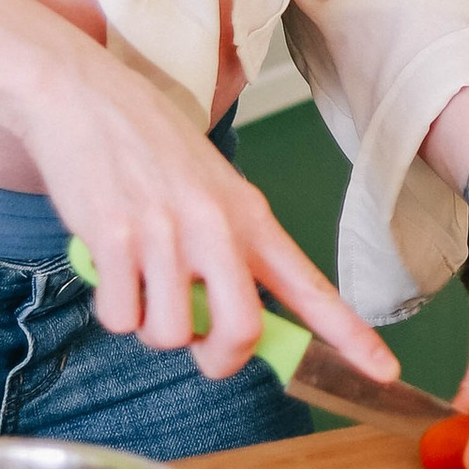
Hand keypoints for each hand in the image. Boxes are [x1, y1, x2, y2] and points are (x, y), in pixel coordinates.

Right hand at [19, 31, 397, 389]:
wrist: (84, 96)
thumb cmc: (148, 146)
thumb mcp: (212, 189)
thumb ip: (231, 253)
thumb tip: (227, 327)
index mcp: (251, 217)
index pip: (311, 288)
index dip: (351, 337)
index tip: (384, 373)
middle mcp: (216, 227)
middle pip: (241, 333)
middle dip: (216, 357)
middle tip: (195, 340)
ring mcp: (166, 233)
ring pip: (168, 333)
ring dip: (148, 324)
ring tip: (139, 274)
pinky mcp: (114, 238)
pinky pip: (119, 317)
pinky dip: (110, 306)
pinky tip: (108, 265)